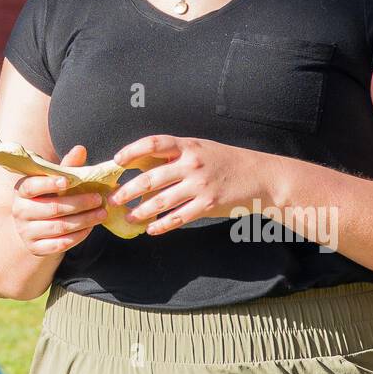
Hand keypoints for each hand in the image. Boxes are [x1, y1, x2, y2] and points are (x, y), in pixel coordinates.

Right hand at [11, 144, 106, 256]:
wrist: (32, 227)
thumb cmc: (47, 197)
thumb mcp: (54, 182)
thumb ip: (67, 167)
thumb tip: (80, 149)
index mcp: (21, 191)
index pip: (31, 186)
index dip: (48, 184)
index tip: (67, 181)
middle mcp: (20, 211)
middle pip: (52, 208)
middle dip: (79, 204)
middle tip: (98, 199)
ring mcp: (26, 232)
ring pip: (58, 227)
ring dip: (83, 221)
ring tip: (101, 214)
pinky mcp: (35, 248)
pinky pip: (59, 245)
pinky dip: (77, 237)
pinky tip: (90, 229)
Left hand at [110, 135, 267, 235]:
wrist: (260, 176)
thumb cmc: (226, 161)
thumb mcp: (201, 148)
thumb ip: (175, 154)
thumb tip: (142, 164)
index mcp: (188, 146)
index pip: (153, 144)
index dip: (131, 151)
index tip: (117, 161)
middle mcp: (192, 164)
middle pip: (151, 177)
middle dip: (128, 190)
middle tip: (113, 199)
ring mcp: (200, 185)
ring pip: (162, 201)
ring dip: (141, 211)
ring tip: (128, 217)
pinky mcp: (208, 204)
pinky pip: (179, 217)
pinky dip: (162, 225)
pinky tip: (151, 229)